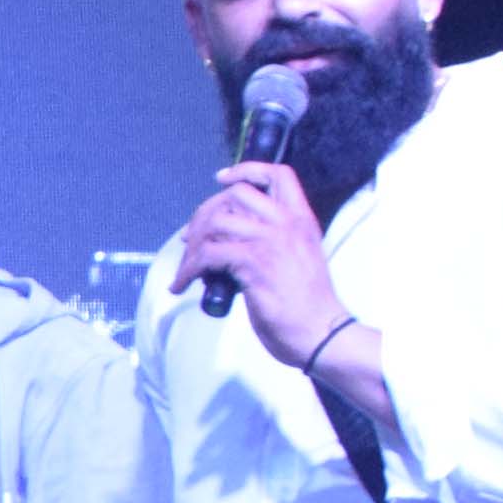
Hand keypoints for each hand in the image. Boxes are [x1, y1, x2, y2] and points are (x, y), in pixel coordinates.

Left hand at [164, 161, 344, 366]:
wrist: (320, 332)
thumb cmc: (307, 304)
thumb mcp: (298, 258)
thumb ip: (275, 240)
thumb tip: (234, 237)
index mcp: (301, 220)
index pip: (279, 174)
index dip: (247, 170)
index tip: (222, 179)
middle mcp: (287, 224)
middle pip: (235, 195)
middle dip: (205, 213)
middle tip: (191, 239)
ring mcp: (270, 241)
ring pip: (216, 222)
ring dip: (192, 246)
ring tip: (186, 268)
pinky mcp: (253, 263)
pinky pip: (207, 255)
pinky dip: (187, 270)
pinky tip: (182, 285)